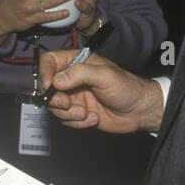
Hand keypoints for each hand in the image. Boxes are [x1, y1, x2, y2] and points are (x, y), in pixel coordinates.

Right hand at [39, 48, 163, 132]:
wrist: (140, 111)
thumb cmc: (127, 87)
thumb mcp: (104, 75)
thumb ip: (80, 73)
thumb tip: (57, 79)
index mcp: (78, 62)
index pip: (50, 61)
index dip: (44, 73)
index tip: (48, 86)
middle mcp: (73, 79)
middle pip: (47, 88)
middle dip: (56, 99)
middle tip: (67, 104)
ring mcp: (74, 97)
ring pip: (55, 107)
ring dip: (68, 114)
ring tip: (86, 113)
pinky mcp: (78, 113)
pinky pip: (66, 120)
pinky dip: (78, 123)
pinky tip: (93, 118)